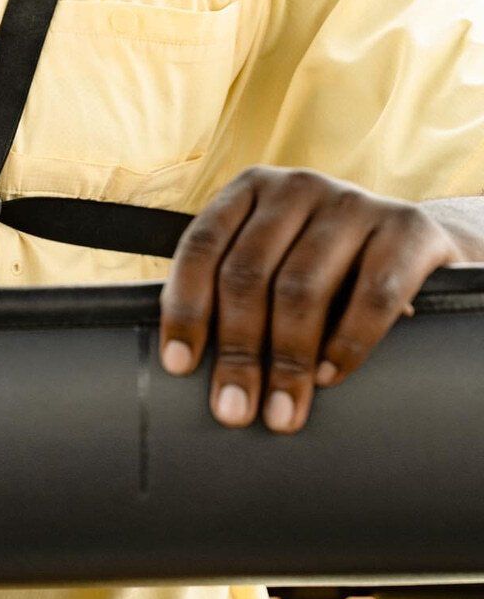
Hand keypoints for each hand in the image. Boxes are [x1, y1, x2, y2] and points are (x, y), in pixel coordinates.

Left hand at [158, 166, 467, 433]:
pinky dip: (348, 342)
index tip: (180, 366)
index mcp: (250, 189)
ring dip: (287, 360)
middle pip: (248, 273)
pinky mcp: (407, 228)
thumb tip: (187, 363)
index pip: (202, 246)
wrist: (418, 242)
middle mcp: (296, 187)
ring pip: (302, 287)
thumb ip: (235, 287)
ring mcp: (352, 202)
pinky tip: (331, 376)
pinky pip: (371, 295)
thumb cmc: (327, 262)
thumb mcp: (276, 257)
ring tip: (281, 411)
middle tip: (233, 410)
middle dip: (236, 350)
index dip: (186, 307)